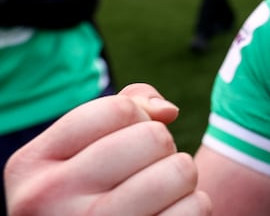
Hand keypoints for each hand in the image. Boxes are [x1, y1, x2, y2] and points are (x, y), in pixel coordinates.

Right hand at [4, 83, 211, 214]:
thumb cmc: (91, 191)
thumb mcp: (84, 149)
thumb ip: (126, 108)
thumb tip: (167, 111)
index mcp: (31, 164)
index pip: (117, 109)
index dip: (141, 117)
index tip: (127, 143)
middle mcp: (49, 199)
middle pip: (154, 137)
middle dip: (163, 150)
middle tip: (144, 175)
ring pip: (180, 171)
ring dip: (181, 181)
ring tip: (156, 197)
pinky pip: (195, 207)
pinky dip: (192, 208)